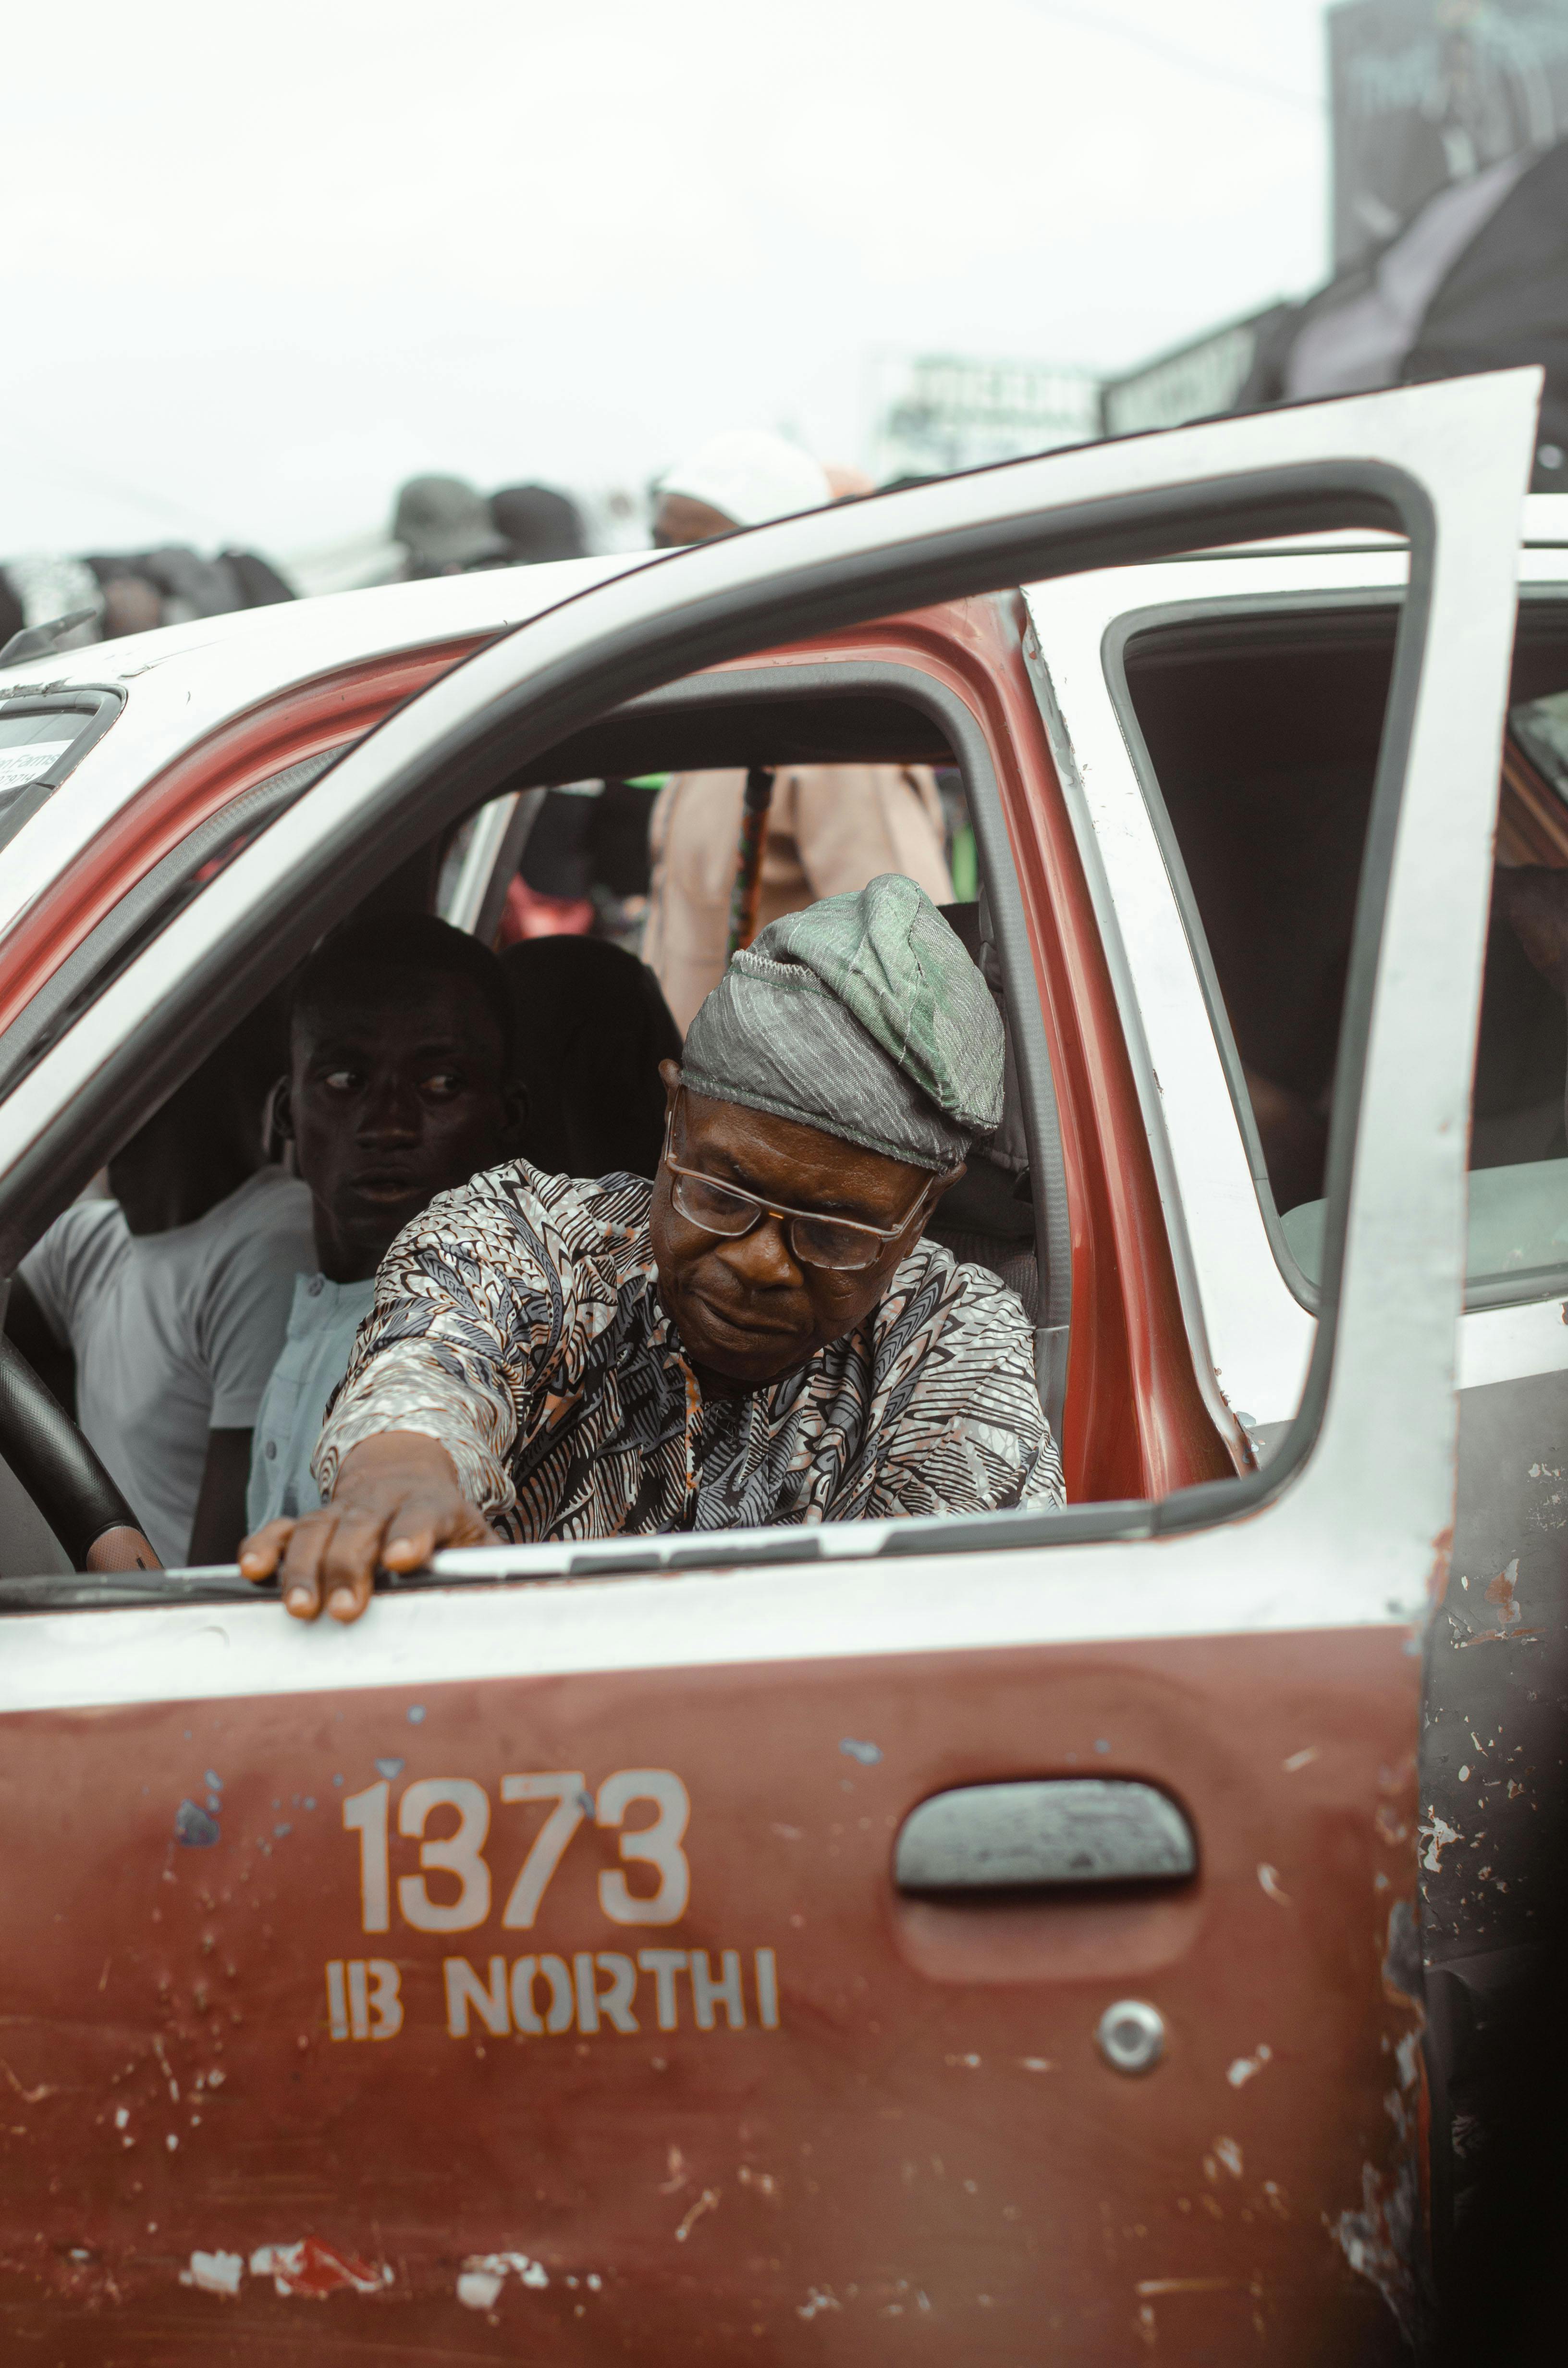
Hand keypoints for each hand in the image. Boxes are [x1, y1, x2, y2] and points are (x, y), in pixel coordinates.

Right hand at [238, 1431, 496, 1624]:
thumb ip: (487, 1563)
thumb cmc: (442, 1520)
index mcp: (430, 1505)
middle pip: (361, 1529)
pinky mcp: (311, 1519)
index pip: (422, 1516)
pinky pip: (281, 1528)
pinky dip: (263, 1546)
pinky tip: (251, 1570)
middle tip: (344, 1608)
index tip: (402, 1558)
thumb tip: (506, 1596)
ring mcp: (342, 1510)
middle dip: (349, 1567)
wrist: (405, 1470)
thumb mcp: (474, 1535)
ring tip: (298, 1605)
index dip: (411, 1535)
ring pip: (315, 1530)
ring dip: (302, 1568)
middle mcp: (381, 1504)